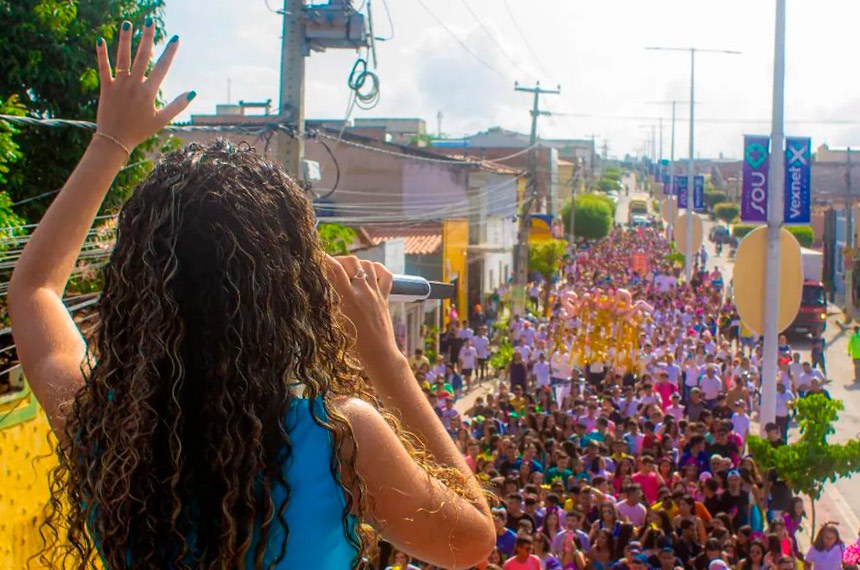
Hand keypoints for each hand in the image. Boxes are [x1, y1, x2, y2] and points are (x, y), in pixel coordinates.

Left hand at [95, 20, 193, 150]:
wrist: (115, 140)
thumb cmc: (140, 131)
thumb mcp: (162, 121)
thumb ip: (177, 105)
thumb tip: (193, 92)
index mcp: (149, 92)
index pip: (162, 67)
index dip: (170, 51)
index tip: (176, 37)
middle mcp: (134, 85)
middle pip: (142, 56)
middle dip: (147, 37)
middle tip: (150, 20)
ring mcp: (119, 85)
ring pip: (122, 58)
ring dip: (125, 39)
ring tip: (128, 23)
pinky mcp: (105, 87)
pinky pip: (103, 67)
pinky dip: (101, 54)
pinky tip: (100, 39)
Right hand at [325, 255, 398, 368]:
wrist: (379, 354)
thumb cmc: (354, 344)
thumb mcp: (337, 321)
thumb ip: (331, 302)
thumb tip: (323, 286)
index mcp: (349, 299)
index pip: (336, 269)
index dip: (324, 259)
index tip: (317, 256)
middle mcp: (364, 292)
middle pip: (351, 262)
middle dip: (339, 259)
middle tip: (332, 266)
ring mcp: (376, 293)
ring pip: (368, 264)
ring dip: (356, 263)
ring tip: (348, 269)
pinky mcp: (385, 297)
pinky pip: (386, 275)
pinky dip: (378, 268)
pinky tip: (370, 271)